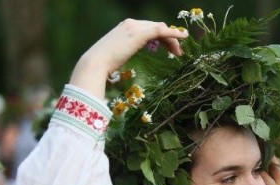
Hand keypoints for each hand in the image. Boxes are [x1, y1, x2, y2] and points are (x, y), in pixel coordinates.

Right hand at [70, 19, 188, 100]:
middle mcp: (131, 24)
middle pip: (157, 27)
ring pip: (161, 29)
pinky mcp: (140, 34)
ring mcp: (135, 27)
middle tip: (177, 52)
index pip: (149, 28)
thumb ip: (126, 52)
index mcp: (125, 27)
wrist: (96, 63)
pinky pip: (161, 31)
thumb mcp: (117, 55)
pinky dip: (174, 33)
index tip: (169, 49)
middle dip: (169, 39)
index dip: (162, 37)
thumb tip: (126, 60)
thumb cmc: (103, 65)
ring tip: (179, 52)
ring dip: (173, 39)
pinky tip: (183, 37)